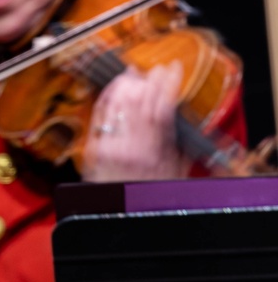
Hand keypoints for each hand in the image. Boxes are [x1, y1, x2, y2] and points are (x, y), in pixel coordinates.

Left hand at [81, 61, 185, 181]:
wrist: (120, 212)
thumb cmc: (150, 193)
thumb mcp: (177, 169)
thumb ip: (182, 141)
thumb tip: (188, 115)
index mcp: (153, 152)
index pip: (161, 107)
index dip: (168, 83)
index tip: (173, 68)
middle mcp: (129, 147)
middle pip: (138, 101)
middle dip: (149, 80)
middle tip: (156, 70)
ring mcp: (108, 145)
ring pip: (117, 104)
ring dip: (127, 84)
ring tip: (136, 74)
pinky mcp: (93, 146)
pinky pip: (100, 113)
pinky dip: (109, 95)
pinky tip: (116, 86)